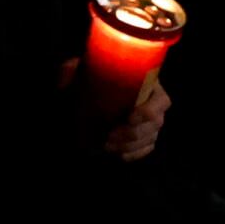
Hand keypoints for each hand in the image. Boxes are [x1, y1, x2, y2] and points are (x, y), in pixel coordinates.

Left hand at [55, 59, 172, 160]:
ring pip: (149, 139)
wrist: (92, 88)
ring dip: (129, 145)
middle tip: (109, 136)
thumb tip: (63, 84)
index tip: (129, 117)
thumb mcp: (81, 68)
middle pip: (155, 124)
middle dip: (132, 133)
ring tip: (107, 146)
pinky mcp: (147, 137)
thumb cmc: (93, 75)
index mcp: (149, 84)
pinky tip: (119, 155)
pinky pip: (146, 149)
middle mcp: (156, 105)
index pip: (161, 101)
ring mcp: (152, 123)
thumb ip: (71, 70)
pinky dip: (133, 154)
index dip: (148, 111)